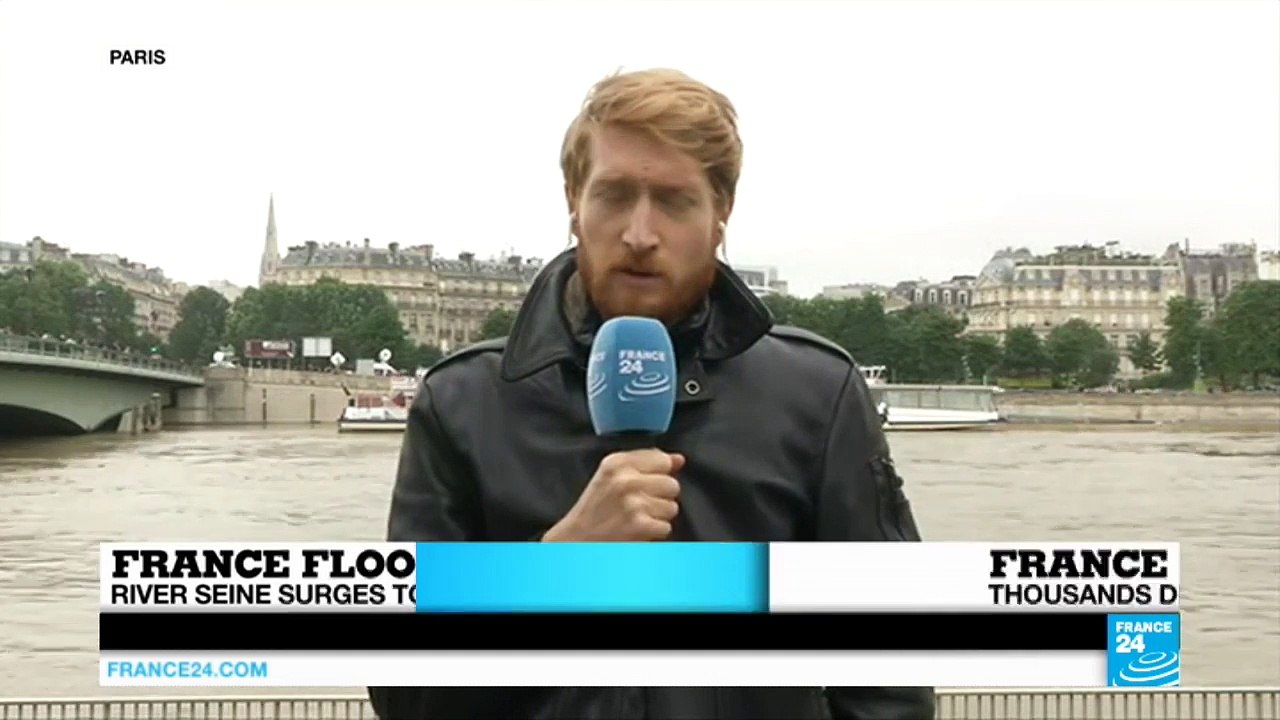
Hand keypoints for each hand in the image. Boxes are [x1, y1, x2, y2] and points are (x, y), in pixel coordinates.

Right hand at [543, 449, 684, 541]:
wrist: (576, 541)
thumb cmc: (594, 510)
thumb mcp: (611, 477)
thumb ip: (645, 463)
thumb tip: (679, 459)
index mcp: (616, 462)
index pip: (661, 459)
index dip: (658, 474)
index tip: (643, 484)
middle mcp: (625, 479)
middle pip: (671, 484)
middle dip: (660, 497)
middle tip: (638, 506)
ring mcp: (634, 503)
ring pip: (671, 507)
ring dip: (658, 516)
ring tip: (636, 519)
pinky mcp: (641, 525)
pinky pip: (665, 527)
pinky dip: (654, 533)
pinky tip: (636, 532)